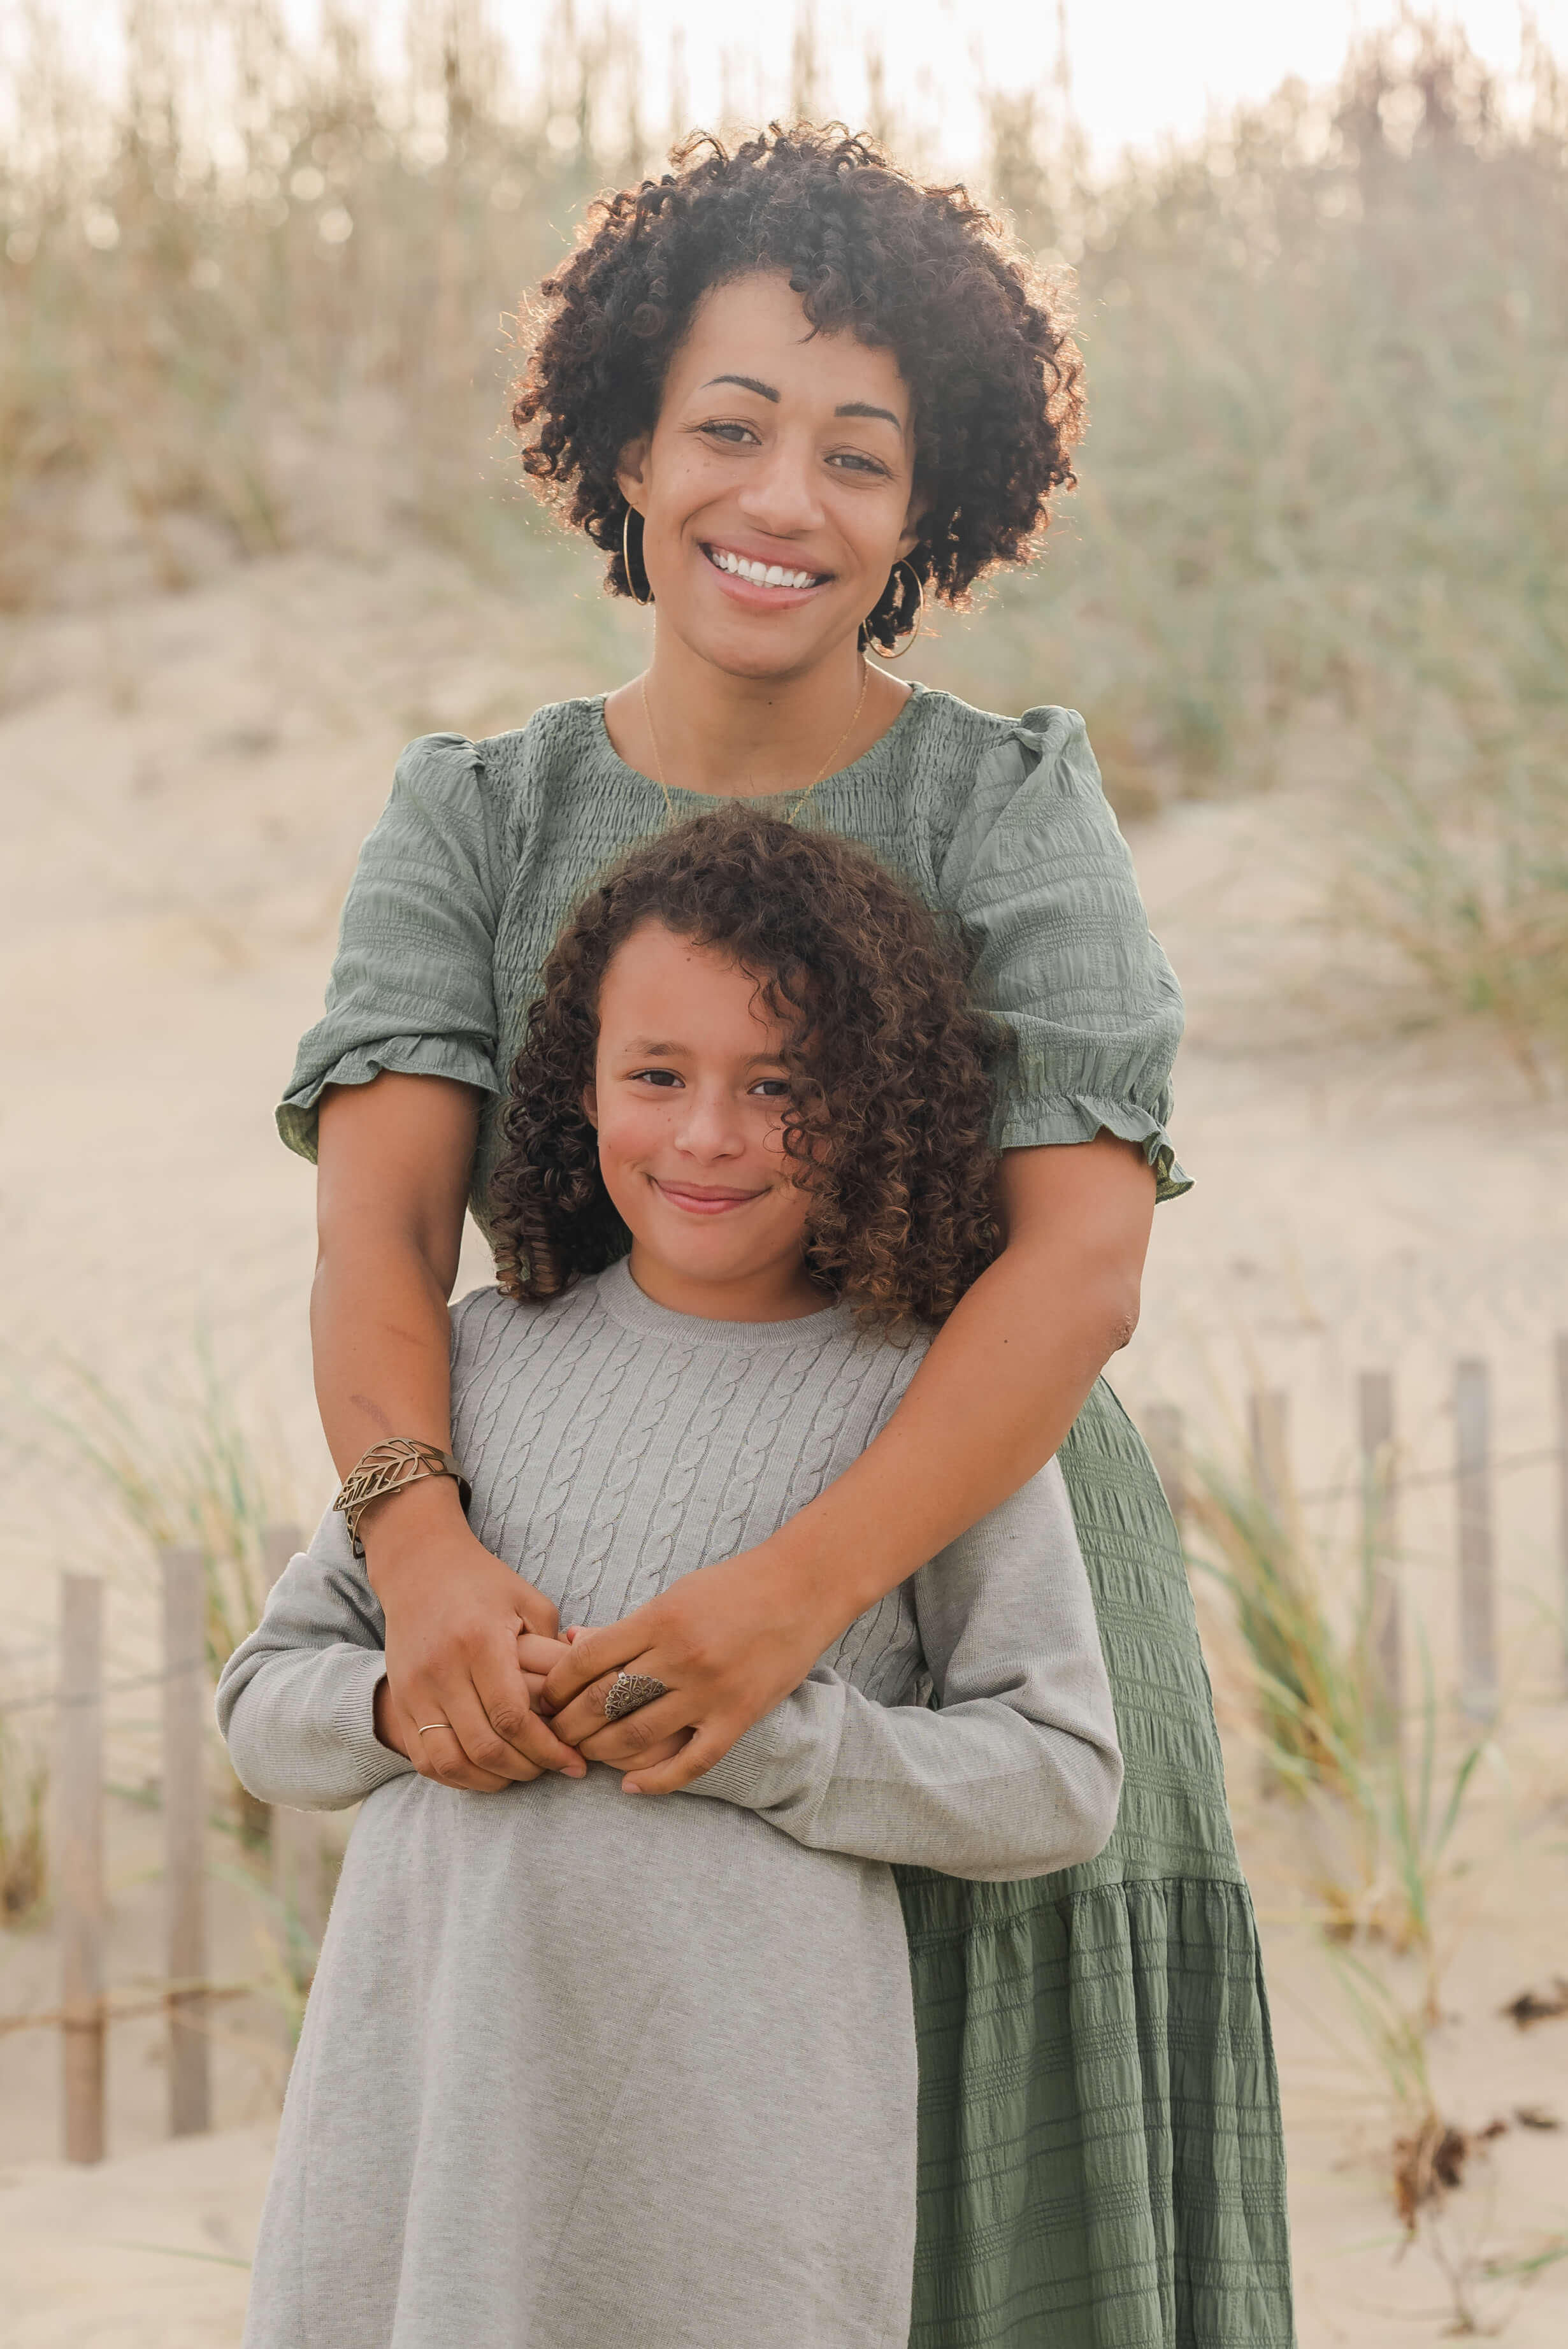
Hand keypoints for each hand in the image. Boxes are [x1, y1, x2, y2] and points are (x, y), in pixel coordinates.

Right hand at [364, 1479, 585, 1792]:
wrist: (418, 1567)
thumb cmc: (483, 1584)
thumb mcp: (528, 1602)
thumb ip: (556, 1651)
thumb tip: (585, 1697)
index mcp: (479, 1642)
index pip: (513, 1717)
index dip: (547, 1749)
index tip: (574, 1761)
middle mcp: (442, 1669)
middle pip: (486, 1746)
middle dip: (527, 1769)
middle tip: (553, 1768)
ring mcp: (415, 1689)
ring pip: (452, 1761)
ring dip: (492, 1780)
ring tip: (521, 1772)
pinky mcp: (400, 1701)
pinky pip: (426, 1759)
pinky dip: (458, 1776)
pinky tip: (486, 1771)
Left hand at [540, 1534, 839, 1793]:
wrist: (802, 1589)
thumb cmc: (733, 1588)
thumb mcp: (675, 1595)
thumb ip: (629, 1626)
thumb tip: (573, 1643)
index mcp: (659, 1620)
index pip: (587, 1659)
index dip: (557, 1685)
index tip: (545, 1698)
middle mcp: (681, 1656)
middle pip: (603, 1701)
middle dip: (568, 1724)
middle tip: (552, 1734)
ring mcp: (710, 1690)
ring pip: (637, 1735)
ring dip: (601, 1752)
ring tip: (585, 1756)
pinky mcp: (738, 1716)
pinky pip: (691, 1761)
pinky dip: (656, 1782)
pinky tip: (631, 1788)